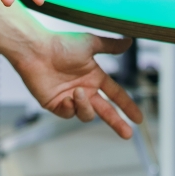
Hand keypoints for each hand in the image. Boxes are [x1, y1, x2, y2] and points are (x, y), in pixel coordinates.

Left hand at [8, 31, 142, 138]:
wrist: (36, 51)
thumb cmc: (61, 44)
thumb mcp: (90, 43)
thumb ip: (110, 46)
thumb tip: (129, 41)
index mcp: (94, 77)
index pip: (115, 94)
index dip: (127, 106)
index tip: (138, 118)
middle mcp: (84, 90)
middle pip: (105, 111)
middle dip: (117, 123)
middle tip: (127, 134)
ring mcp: (70, 98)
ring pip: (86, 114)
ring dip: (85, 107)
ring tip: (77, 92)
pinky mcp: (56, 104)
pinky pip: (69, 114)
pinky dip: (71, 108)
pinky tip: (67, 97)